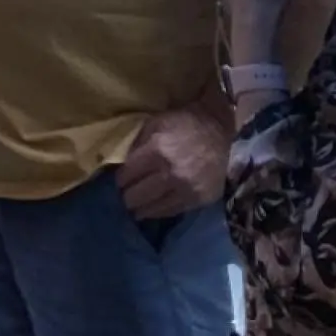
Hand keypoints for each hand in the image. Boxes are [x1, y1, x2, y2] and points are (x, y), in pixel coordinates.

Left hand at [118, 104, 229, 220]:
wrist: (218, 129)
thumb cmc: (182, 123)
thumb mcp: (153, 124)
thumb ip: (137, 146)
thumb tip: (123, 168)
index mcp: (156, 151)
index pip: (127, 176)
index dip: (119, 181)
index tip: (118, 183)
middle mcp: (170, 173)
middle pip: (137, 196)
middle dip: (127, 197)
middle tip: (124, 198)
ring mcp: (186, 189)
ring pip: (154, 209)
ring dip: (141, 209)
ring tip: (135, 209)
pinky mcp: (200, 199)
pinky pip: (173, 212)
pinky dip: (159, 212)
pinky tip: (152, 210)